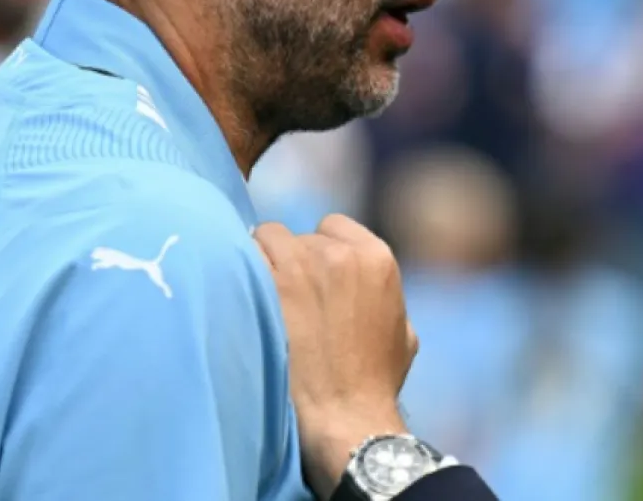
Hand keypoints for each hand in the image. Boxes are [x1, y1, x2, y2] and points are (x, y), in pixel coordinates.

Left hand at [255, 215, 418, 496]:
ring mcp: (301, 264)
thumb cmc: (375, 382)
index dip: (320, 250)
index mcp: (376, 258)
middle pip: (299, 235)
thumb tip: (364, 289)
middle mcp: (339, 252)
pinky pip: (243, 256)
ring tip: (259, 297)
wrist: (345, 416)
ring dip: (263, 262)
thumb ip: (385, 297)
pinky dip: (239, 273)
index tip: (311, 277)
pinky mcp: (267, 284)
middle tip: (286, 298)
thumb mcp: (403, 333)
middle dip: (292, 260)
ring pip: (266, 237)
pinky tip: (239, 300)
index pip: (333, 227)